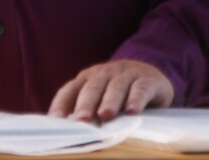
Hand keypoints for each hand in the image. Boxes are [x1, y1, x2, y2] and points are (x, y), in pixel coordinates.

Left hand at [49, 60, 173, 122]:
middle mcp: (106, 73)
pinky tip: (132, 111)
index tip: (55, 120)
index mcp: (89, 79)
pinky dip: (136, 98)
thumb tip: (70, 135)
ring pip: (116, 86)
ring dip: (110, 100)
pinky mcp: (148, 79)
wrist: (153, 78)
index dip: (62, 103)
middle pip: (93, 86)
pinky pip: (141, 88)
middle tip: (81, 119)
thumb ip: (88, 113)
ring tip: (105, 115)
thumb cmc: (121, 95)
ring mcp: (128, 74)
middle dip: (86, 102)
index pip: (71, 89)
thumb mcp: (102, 100)